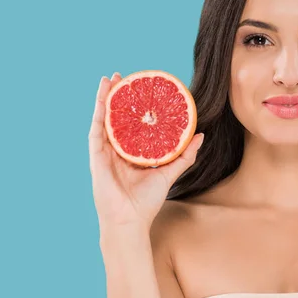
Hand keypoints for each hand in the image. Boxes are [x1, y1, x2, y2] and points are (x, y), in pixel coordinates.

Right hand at [88, 72, 203, 231]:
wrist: (131, 221)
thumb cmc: (147, 202)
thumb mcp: (169, 173)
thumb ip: (184, 155)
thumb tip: (201, 135)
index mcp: (132, 153)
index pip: (132, 123)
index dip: (134, 106)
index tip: (140, 89)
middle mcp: (117, 150)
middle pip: (116, 117)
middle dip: (118, 96)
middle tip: (122, 76)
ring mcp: (105, 152)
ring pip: (103, 119)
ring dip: (105, 98)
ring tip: (109, 78)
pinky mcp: (96, 157)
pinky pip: (96, 131)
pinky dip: (99, 113)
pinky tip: (102, 98)